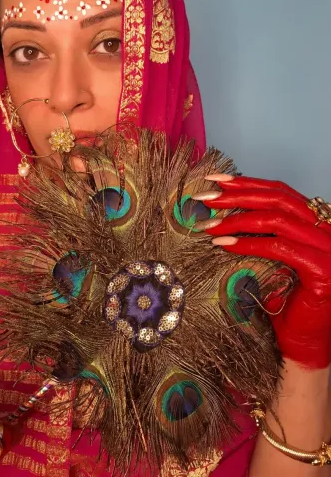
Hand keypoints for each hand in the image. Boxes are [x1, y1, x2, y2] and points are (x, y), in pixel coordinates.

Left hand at [193, 175, 330, 368]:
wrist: (304, 344)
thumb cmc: (285, 303)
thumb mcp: (271, 260)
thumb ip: (259, 235)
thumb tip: (219, 213)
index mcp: (317, 223)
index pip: (280, 192)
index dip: (247, 183)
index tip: (215, 180)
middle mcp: (327, 231)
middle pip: (278, 199)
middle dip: (237, 196)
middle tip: (205, 198)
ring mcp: (328, 250)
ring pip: (277, 220)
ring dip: (237, 220)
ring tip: (209, 225)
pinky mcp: (323, 271)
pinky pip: (279, 247)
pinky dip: (249, 243)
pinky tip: (224, 244)